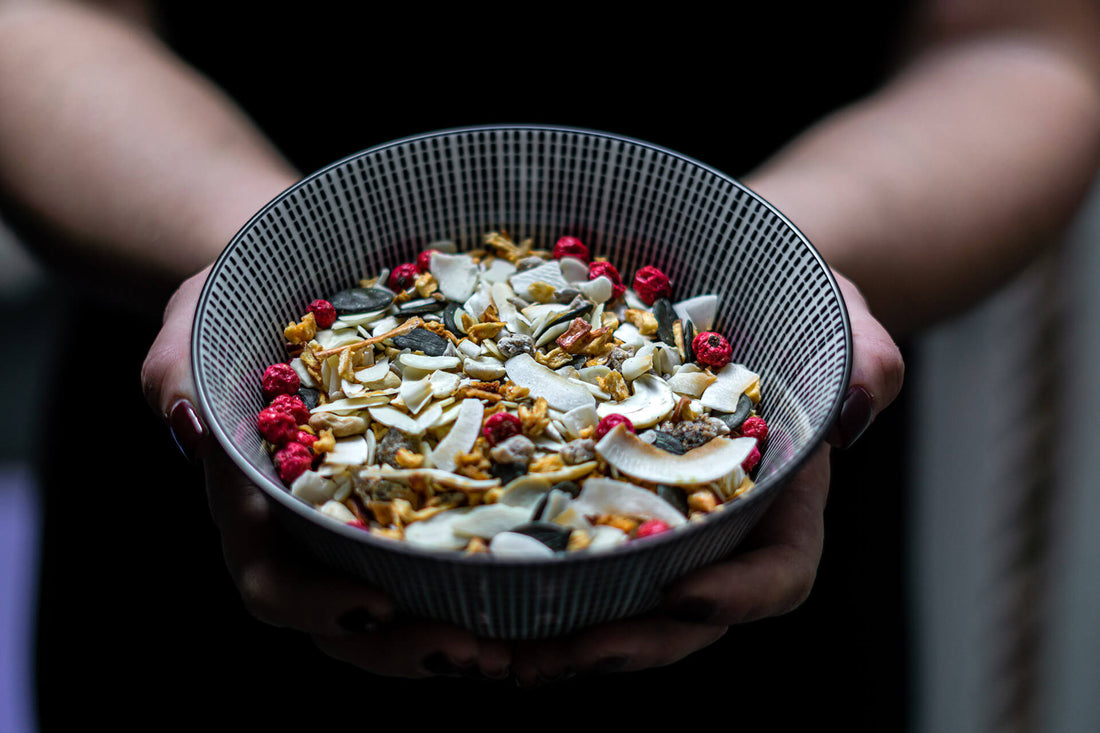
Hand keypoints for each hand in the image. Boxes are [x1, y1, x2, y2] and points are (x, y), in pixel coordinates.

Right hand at [141, 267, 511, 678]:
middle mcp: (306, 533)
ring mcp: (360, 524)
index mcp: (250, 506)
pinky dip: (477, 591)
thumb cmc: (234, 306)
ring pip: (397, 611)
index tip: (377, 604)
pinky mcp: (410, 505)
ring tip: (512, 650)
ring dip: (450, 639)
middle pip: (343, 623)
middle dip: (404, 648)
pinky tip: (532, 596)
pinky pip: (438, 564)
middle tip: (476, 652)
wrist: (290, 289)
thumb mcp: (194, 320)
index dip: (317, 604)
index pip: (270, 579)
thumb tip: (189, 420)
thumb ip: (177, 366)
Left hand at [510, 269, 903, 683]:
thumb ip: (864, 360)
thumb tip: (855, 411)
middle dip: (617, 646)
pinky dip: (515, 578)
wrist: (731, 292)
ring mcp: (649, 520)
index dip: (738, 597)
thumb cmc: (796, 307)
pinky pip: (558, 552)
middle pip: (676, 619)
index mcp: (779, 505)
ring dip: (549, 636)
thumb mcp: (839, 321)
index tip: (684, 593)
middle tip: (545, 658)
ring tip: (480, 648)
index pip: (777, 575)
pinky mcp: (592, 497)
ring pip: (609, 603)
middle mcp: (711, 530)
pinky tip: (459, 586)